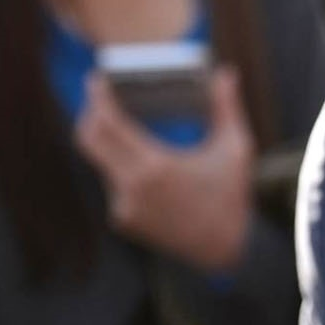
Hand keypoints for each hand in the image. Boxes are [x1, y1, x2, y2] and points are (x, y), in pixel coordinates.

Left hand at [72, 67, 255, 272]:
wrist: (225, 251)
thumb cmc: (231, 198)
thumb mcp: (235, 150)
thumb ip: (226, 108)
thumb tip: (226, 73)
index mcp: (156, 165)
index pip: (109, 123)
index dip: (98, 98)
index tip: (96, 80)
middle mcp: (133, 186)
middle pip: (89, 140)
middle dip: (89, 115)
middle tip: (99, 99)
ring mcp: (124, 206)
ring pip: (101, 163)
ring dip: (110, 145)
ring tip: (126, 129)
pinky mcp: (123, 220)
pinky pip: (113, 185)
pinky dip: (123, 171)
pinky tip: (143, 168)